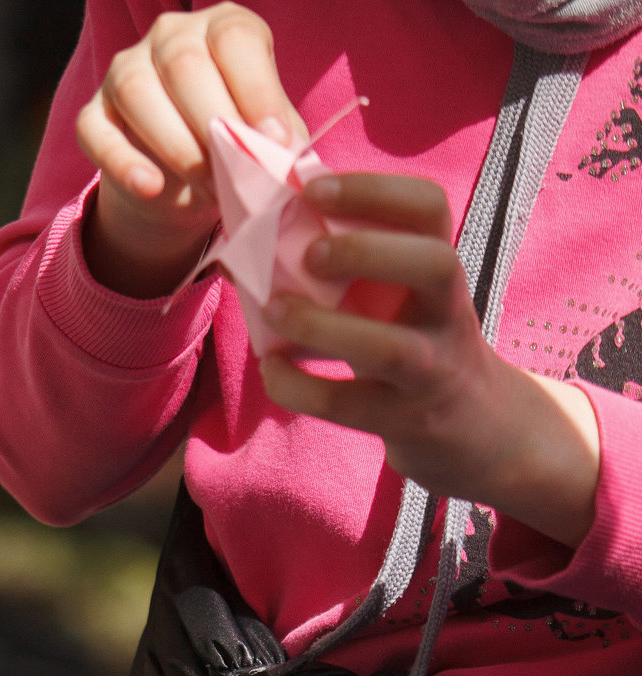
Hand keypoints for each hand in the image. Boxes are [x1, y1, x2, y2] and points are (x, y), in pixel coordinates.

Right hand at [75, 4, 301, 297]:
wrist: (183, 179)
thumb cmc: (234, 140)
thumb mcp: (263, 130)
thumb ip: (274, 134)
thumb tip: (287, 154)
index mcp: (223, 27)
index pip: (235, 41)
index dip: (256, 89)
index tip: (274, 138)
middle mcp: (170, 35)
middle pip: (184, 65)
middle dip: (213, 123)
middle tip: (237, 171)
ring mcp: (124, 69)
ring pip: (137, 92)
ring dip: (175, 144)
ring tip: (205, 184)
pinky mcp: (92, 112)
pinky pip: (97, 132)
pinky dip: (122, 162)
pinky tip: (150, 187)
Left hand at [258, 173, 601, 545]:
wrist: (478, 430)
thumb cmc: (416, 347)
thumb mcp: (397, 300)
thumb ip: (347, 269)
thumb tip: (252, 237)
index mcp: (440, 270)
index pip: (430, 209)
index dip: (375, 190)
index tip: (313, 189)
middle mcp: (446, 313)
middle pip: (436, 264)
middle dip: (368, 250)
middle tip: (310, 251)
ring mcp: (433, 371)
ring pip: (392, 348)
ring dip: (324, 327)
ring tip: (276, 310)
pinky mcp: (408, 422)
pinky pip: (350, 406)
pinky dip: (301, 388)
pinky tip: (272, 370)